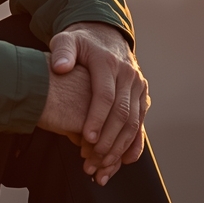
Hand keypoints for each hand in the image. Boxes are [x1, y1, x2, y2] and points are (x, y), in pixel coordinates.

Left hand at [48, 21, 149, 184]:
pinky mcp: (142, 95)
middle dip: (108, 141)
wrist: (105, 35)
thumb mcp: (67, 40)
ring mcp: (138, 85)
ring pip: (133, 122)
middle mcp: (128, 74)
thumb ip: (62, 51)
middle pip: (122, 113)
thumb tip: (61, 67)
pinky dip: (134, 144)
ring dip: (119, 148)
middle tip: (91, 161)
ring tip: (102, 167)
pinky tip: (124, 161)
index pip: (105, 95)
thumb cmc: (80, 42)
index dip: (97, 118)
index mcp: (108, 62)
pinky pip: (141, 123)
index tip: (86, 138)